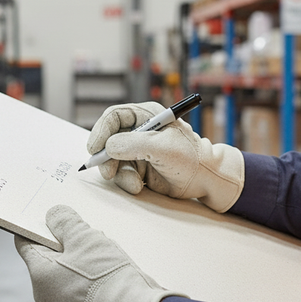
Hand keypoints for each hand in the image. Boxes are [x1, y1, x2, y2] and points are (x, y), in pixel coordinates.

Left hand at [15, 205, 184, 301]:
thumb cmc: (106, 277)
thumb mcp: (84, 237)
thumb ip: (65, 222)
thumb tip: (53, 215)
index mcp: (40, 275)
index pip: (26, 244)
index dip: (37, 228)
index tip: (50, 219)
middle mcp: (46, 298)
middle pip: (50, 262)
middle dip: (67, 248)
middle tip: (88, 239)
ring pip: (68, 279)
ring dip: (82, 267)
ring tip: (106, 260)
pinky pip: (83, 297)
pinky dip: (92, 286)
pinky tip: (112, 280)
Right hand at [87, 101, 244, 212]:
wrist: (206, 180)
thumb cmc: (191, 158)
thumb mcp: (162, 148)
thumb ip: (133, 144)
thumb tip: (108, 147)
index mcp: (146, 116)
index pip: (114, 117)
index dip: (101, 131)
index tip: (94, 148)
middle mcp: (139, 131)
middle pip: (109, 139)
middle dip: (106, 157)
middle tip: (107, 172)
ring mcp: (138, 150)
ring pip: (113, 160)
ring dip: (119, 173)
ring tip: (133, 183)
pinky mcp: (139, 167)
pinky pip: (122, 173)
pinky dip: (127, 181)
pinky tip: (139, 186)